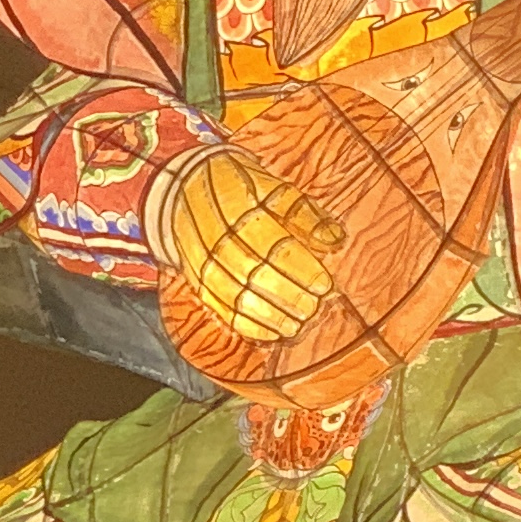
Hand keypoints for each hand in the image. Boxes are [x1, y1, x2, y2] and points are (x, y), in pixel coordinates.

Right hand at [161, 150, 339, 344]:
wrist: (185, 188)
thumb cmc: (243, 189)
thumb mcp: (274, 190)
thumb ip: (305, 215)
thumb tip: (334, 240)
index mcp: (240, 210)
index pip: (273, 245)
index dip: (300, 269)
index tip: (325, 286)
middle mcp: (217, 237)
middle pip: (254, 273)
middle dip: (287, 295)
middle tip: (313, 308)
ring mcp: (203, 259)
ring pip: (235, 294)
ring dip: (268, 315)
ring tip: (297, 325)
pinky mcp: (196, 278)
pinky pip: (218, 306)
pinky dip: (244, 324)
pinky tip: (270, 333)